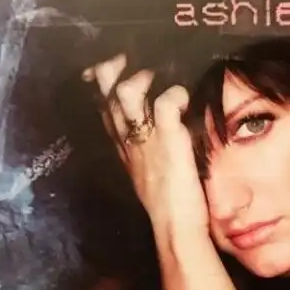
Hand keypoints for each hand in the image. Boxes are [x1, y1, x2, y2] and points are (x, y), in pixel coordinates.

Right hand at [83, 54, 209, 237]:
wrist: (174, 228)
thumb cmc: (167, 206)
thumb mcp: (146, 175)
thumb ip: (143, 153)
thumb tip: (156, 135)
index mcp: (124, 146)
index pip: (103, 105)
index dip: (104, 82)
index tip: (117, 68)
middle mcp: (129, 139)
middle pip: (106, 90)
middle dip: (114, 66)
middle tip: (133, 60)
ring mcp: (146, 139)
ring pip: (126, 90)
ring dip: (142, 76)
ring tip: (160, 78)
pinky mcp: (169, 140)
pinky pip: (166, 102)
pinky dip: (176, 93)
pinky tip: (185, 96)